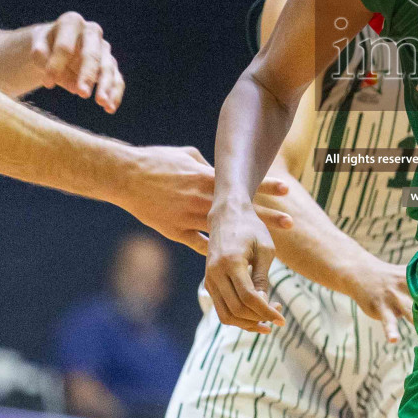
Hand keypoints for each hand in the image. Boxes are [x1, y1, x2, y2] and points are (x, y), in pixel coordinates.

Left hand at [31, 12, 124, 112]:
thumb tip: (54, 76)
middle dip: (87, 75)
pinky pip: (117, 79)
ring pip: (108, 67)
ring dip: (106, 86)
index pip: (64, 46)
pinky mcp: (110, 64)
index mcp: (71, 22)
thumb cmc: (45, 46)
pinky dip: (115, 93)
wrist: (56, 44)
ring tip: (101, 103)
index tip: (46, 84)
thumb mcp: (37, 47)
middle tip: (82, 94)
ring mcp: (103, 48)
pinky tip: (110, 108)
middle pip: (92, 54)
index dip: (56, 65)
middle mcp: (91, 32)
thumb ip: (41, 56)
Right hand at [121, 146, 291, 253]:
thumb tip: (213, 164)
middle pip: (240, 210)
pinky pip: (199, 244)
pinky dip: (213, 251)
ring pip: (224, 231)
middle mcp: (202, 198)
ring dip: (246, 239)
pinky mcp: (175, 230)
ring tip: (267, 248)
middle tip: (291, 222)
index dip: (265, 186)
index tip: (287, 190)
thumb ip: (203, 161)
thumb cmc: (154, 160)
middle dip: (267, 216)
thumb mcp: (183, 154)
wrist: (125, 176)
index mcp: (206, 178)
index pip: (243, 183)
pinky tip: (230, 262)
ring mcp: (189, 216)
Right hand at [205, 202, 286, 334]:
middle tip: (278, 315)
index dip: (266, 312)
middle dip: (259, 318)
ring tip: (268, 319)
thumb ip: (262, 278)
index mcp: (231, 262)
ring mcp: (209, 279)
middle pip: (237, 310)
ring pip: (226, 315)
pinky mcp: (209, 282)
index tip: (282, 319)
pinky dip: (239, 316)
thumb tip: (263, 303)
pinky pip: (222, 309)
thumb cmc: (251, 228)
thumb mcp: (265, 249)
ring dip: (248, 323)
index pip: (248, 298)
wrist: (227, 215)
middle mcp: (215, 273)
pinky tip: (256, 313)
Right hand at [345, 258, 413, 342]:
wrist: (358, 273)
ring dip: (416, 319)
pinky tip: (393, 339)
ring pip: (408, 310)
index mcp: (416, 278)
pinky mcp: (381, 308)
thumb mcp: (406, 273)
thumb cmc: (389, 276)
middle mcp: (406, 287)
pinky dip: (391, 330)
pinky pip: (388, 322)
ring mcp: (393, 297)